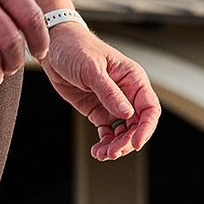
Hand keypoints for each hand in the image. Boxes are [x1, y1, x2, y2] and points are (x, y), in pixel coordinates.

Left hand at [41, 25, 160, 159]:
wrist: (54, 48)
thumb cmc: (76, 49)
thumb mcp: (92, 69)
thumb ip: (109, 92)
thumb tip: (127, 114)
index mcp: (133, 79)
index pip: (149, 108)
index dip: (146, 128)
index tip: (135, 143)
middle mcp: (127, 93)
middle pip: (137, 125)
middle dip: (127, 142)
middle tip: (111, 153)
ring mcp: (113, 104)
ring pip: (123, 132)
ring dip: (115, 146)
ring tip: (101, 154)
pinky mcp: (98, 111)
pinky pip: (108, 132)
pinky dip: (105, 143)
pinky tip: (96, 150)